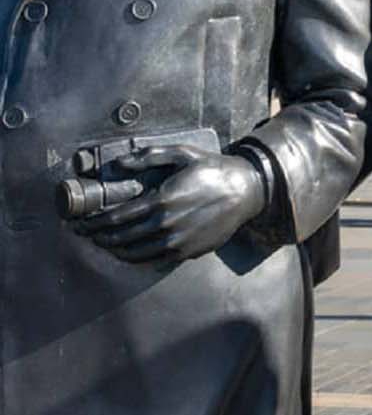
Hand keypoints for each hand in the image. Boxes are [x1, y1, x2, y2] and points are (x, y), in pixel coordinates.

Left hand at [72, 145, 266, 264]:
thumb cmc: (213, 169)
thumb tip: (118, 164)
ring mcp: (177, 242)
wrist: (246, 191)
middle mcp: (166, 224)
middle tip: (85, 234)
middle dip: (97, 237)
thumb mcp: (183, 154)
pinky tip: (128, 252)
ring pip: (133, 253)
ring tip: (103, 244)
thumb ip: (148, 157)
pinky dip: (135, 259)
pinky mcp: (187, 252)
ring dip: (113, 250)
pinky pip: (152, 261)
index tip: (81, 222)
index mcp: (162, 200)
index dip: (94, 222)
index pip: (116, 218)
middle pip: (120, 238)